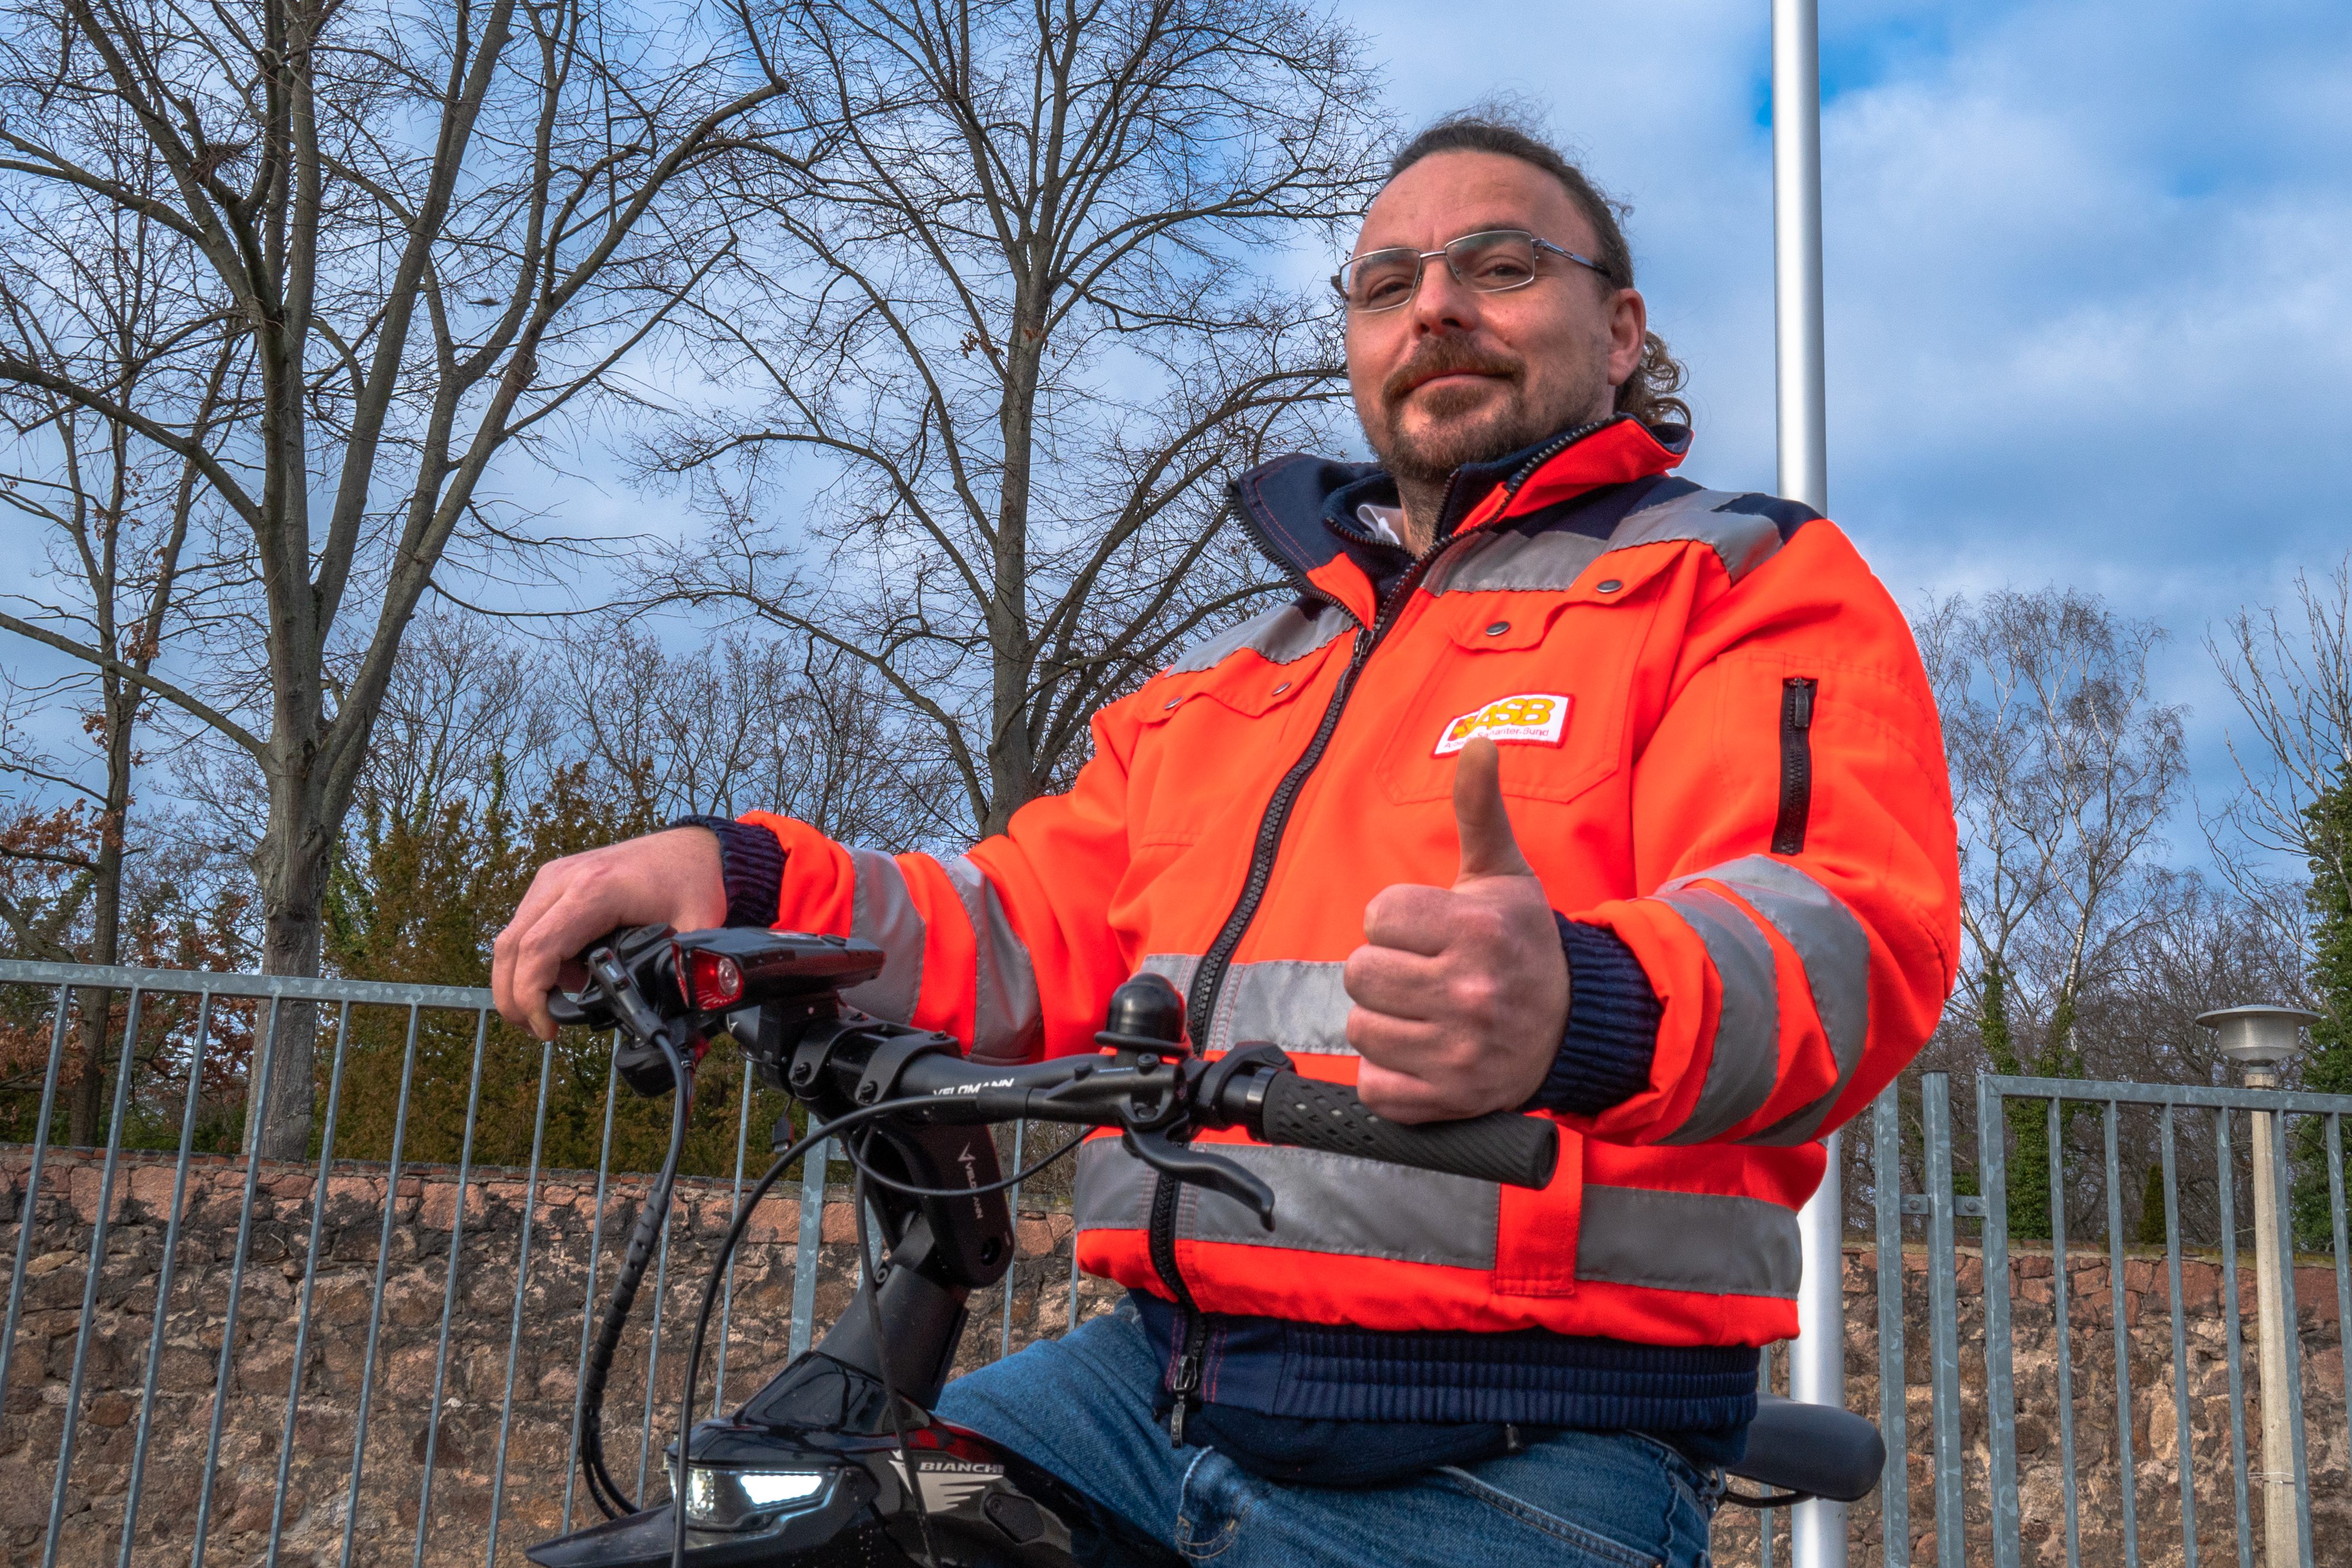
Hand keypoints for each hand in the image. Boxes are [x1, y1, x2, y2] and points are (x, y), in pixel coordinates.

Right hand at [490, 827, 728, 1039]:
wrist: (693, 847)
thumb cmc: (691, 880)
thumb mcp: (695, 928)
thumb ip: (686, 971)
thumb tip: (682, 1013)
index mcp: (595, 890)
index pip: (538, 948)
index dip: (531, 995)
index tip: (546, 1029)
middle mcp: (564, 879)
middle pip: (511, 945)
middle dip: (512, 997)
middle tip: (536, 1029)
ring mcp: (555, 877)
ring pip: (511, 936)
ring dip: (518, 979)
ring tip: (549, 1011)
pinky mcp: (554, 882)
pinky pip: (526, 925)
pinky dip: (531, 959)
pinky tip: (562, 981)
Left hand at [1343, 738, 1570, 1123]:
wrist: (1573, 1025)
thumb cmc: (1523, 942)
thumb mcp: (1503, 873)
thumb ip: (1480, 808)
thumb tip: (1480, 740)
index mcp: (1478, 930)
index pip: (1377, 915)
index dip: (1396, 922)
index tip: (1430, 932)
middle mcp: (1472, 992)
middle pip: (1359, 972)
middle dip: (1385, 970)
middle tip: (1425, 973)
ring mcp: (1461, 1051)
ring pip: (1360, 1028)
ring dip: (1384, 1021)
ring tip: (1426, 1012)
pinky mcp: (1450, 1099)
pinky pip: (1373, 1086)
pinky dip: (1389, 1075)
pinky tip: (1423, 1053)